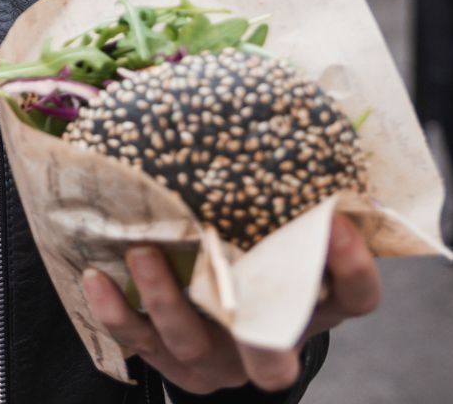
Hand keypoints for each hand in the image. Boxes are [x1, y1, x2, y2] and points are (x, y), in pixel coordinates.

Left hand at [80, 215, 381, 395]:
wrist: (219, 319)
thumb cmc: (254, 248)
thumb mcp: (277, 225)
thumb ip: (284, 186)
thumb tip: (265, 90)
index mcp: (312, 305)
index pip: (355, 296)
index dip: (353, 266)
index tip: (336, 219)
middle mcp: (268, 341)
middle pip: (274, 360)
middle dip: (257, 333)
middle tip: (237, 277)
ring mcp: (217, 359)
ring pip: (192, 344)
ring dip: (165, 298)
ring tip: (141, 249)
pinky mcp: (169, 361)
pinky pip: (139, 342)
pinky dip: (117, 313)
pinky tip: (97, 278)